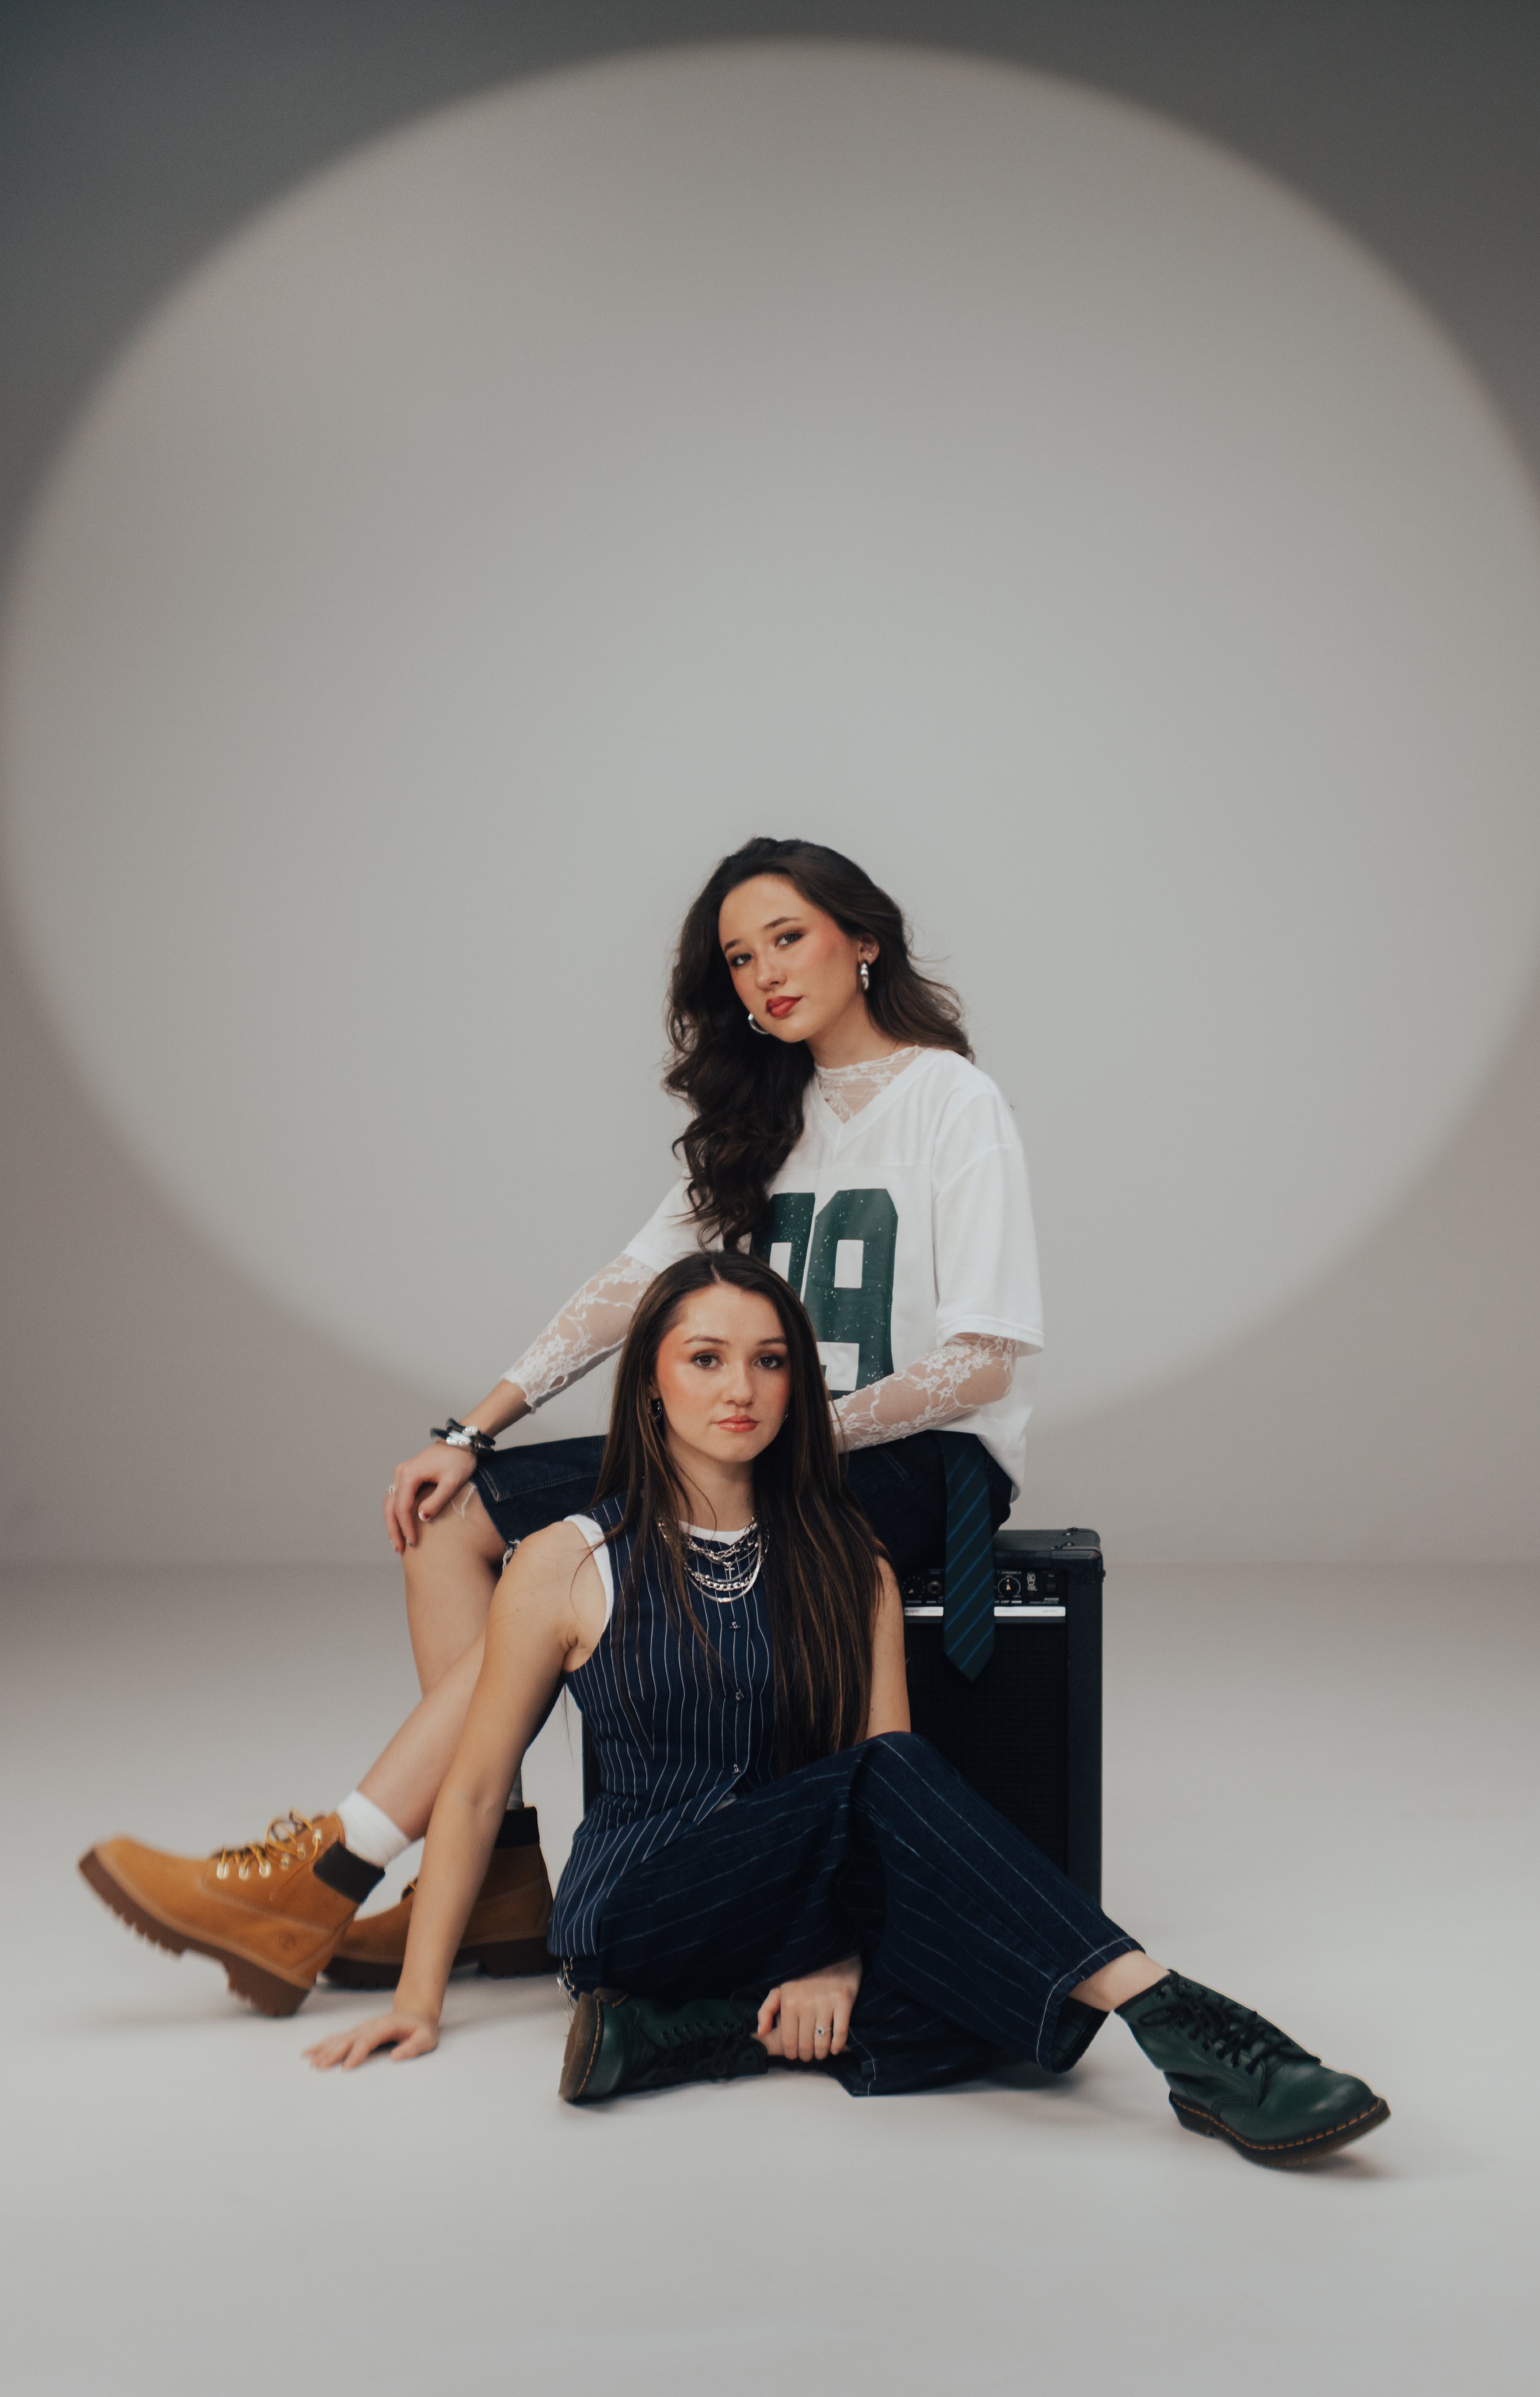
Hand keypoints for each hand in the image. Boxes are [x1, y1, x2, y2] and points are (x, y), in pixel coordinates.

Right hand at [303, 2009, 439, 2069]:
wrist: (415, 2014)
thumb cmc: (421, 2029)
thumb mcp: (426, 2038)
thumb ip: (413, 2047)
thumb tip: (396, 2057)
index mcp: (385, 2027)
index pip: (368, 2040)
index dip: (357, 2053)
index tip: (346, 2067)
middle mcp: (370, 2026)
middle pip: (349, 2039)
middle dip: (334, 2053)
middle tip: (320, 2067)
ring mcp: (362, 2029)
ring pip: (340, 2039)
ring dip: (325, 2050)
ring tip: (311, 2062)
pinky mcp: (357, 2033)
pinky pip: (337, 2039)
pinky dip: (322, 2045)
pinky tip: (309, 2052)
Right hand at [383, 1442, 476, 1553]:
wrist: (462, 1441)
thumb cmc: (460, 1460)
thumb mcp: (452, 1482)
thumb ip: (437, 1500)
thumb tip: (421, 1518)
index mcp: (409, 1474)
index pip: (402, 1507)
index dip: (406, 1527)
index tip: (414, 1543)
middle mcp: (401, 1472)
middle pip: (390, 1506)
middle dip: (393, 1529)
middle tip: (399, 1550)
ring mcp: (402, 1472)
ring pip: (390, 1502)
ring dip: (392, 1522)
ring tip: (397, 1542)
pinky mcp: (407, 1474)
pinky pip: (396, 1497)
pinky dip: (396, 1513)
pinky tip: (401, 1526)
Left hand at [756, 1953, 861, 2062]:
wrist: (829, 1950)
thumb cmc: (803, 1973)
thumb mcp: (780, 1987)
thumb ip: (767, 2010)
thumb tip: (761, 2033)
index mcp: (789, 2003)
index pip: (788, 2041)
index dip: (792, 2053)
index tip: (796, 2054)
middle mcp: (806, 2005)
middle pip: (805, 2045)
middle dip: (807, 2055)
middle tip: (809, 2054)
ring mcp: (826, 2003)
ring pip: (823, 2042)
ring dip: (822, 2053)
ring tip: (821, 2052)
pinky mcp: (844, 2000)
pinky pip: (841, 2032)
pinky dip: (838, 2045)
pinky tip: (835, 2048)